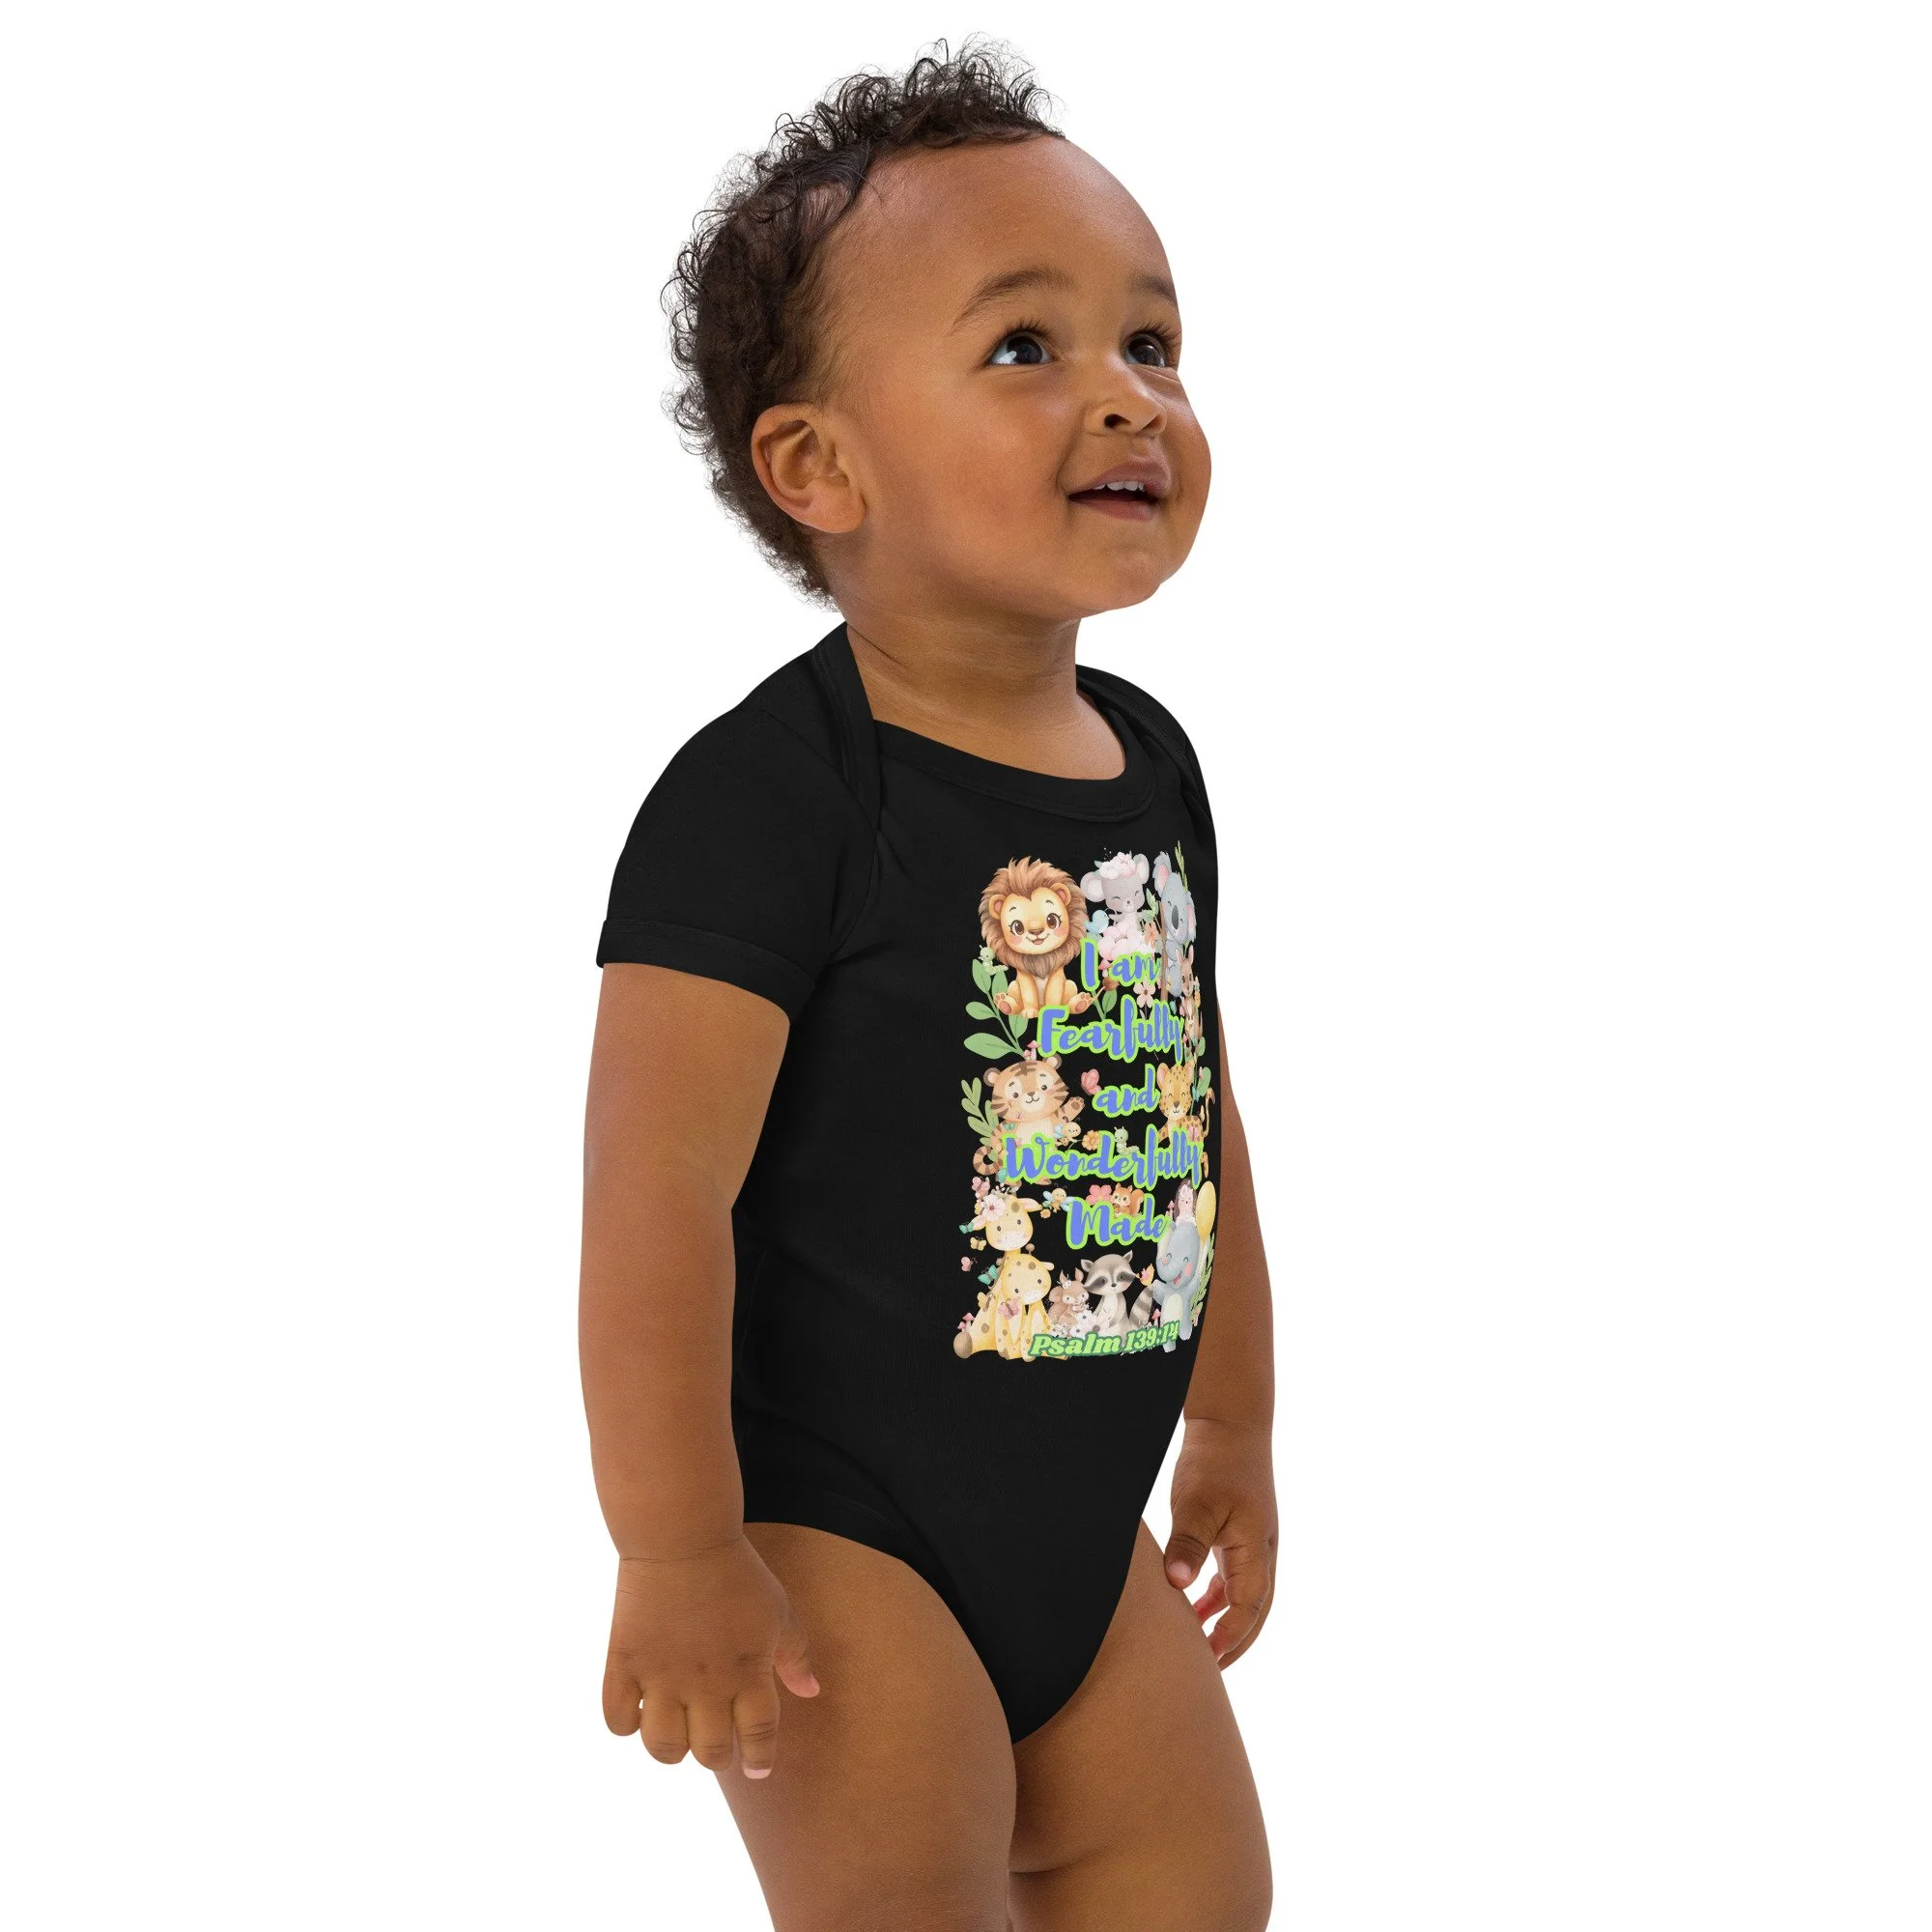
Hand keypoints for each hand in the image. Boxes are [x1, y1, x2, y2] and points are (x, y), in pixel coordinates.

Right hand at [602, 1534, 818, 1777]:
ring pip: (663, 1749)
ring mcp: (662, 1676)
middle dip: (715, 1755)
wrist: (682, 1536)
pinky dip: (627, 1725)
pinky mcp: (625, 1663)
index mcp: (749, 1672)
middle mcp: (706, 1683)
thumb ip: (795, 1656)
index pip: (758, 1737)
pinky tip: (639, 1708)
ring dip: (671, 1749)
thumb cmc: (738, 1572)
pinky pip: (618, 1721)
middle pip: (710, 1754)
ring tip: (675, 1729)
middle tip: (713, 1740)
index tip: (756, 1768)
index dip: (759, 1759)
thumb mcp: (778, 1610)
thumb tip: (811, 1693)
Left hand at [1162, 1417, 1276, 1667]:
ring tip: (1200, 1647)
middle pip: (1255, 1612)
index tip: (1207, 1662)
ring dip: (1227, 1622)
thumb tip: (1177, 1587)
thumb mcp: (1197, 1504)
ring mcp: (1255, 1542)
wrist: (1231, 1422)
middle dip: (1234, 1642)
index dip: (1228, 1638)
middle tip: (1209, 1671)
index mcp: (1256, 1550)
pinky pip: (1235, 1576)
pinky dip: (1220, 1597)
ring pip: (1247, 1596)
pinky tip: (1197, 1605)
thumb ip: (1188, 1545)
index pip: (1246, 1609)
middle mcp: (1262, 1552)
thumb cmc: (1214, 1461)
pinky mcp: (1242, 1531)